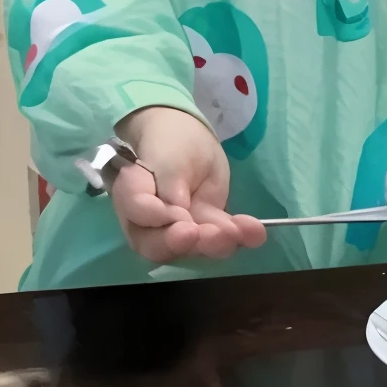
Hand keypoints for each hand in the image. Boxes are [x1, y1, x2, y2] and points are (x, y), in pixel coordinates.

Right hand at [111, 107, 267, 265]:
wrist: (187, 138)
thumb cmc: (171, 141)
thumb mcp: (171, 153)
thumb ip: (170, 181)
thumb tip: (178, 211)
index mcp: (131, 192)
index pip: (136, 211)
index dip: (156, 216)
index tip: (180, 213)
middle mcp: (147, 221)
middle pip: (156, 244)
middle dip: (186, 243)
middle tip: (213, 234)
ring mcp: (176, 229)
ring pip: (189, 247)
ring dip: (215, 244)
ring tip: (237, 232)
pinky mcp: (202, 229)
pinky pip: (217, 238)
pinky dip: (238, 236)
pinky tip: (255, 232)